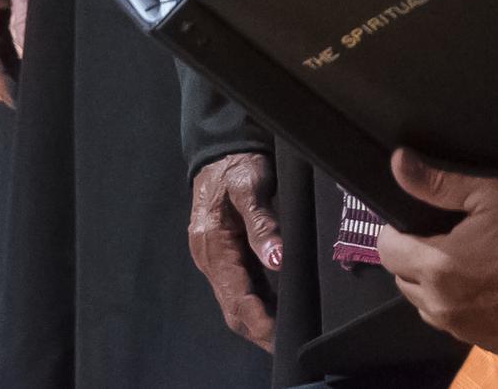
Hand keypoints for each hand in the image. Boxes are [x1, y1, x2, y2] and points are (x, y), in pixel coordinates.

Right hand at [188, 150, 285, 348]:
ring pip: (235, 301)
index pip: (236, 296)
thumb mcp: (250, 186)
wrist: (220, 150)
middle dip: (258, 329)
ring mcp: (215, 259)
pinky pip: (239, 288)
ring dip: (258, 321)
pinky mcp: (224, 255)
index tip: (279, 337)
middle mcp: (210, 259)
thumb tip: (276, 260)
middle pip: (233, 307)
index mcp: (213, 246)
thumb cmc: (236, 166)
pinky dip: (256, 304)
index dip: (259, 320)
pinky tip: (276, 311)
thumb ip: (262, 223)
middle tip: (287, 346)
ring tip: (285, 336)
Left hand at [374, 151, 497, 358]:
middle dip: (412, 255)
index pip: (386, 249)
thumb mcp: (491, 195)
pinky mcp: (474, 338)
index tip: (415, 221)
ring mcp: (456, 325)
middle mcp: (439, 302)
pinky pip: (446, 319)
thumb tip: (399, 164)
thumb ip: (439, 183)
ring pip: (421, 301)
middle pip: (401, 277)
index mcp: (438, 265)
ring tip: (460, 261)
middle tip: (442, 236)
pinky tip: (476, 285)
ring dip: (429, 283)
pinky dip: (450, 302)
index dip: (395, 230)